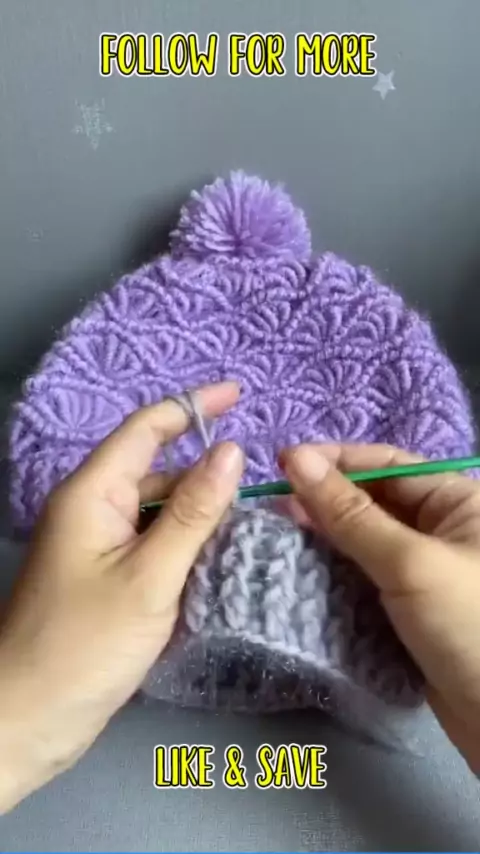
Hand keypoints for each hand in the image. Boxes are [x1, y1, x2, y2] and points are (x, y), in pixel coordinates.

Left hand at [0, 382, 243, 812]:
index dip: (192, 406)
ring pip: (158, 510)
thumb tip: (232, 451)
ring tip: (256, 517)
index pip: (146, 429)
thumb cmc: (84, 646)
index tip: (238, 394)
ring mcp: (98, 545)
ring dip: (200, 511)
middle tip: (266, 483)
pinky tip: (221, 553)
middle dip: (206, 471)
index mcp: (92, 493)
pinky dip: (186, 543)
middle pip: (156, 470)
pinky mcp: (106, 577)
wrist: (27, 720)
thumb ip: (192, 512)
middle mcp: (92, 509)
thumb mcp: (149, 577)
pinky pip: (152, 543)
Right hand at [281, 443, 479, 772]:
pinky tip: (301, 573)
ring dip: (325, 539)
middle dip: (325, 501)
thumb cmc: (468, 624)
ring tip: (278, 537)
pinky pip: (367, 578)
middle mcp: (444, 528)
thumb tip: (297, 458)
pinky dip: (336, 574)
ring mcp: (427, 571)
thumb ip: (349, 513)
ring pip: (366, 541)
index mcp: (457, 500)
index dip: (334, 460)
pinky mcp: (413, 609)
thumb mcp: (408, 562)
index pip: (387, 463)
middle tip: (272, 508)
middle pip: (374, 500)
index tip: (280, 464)